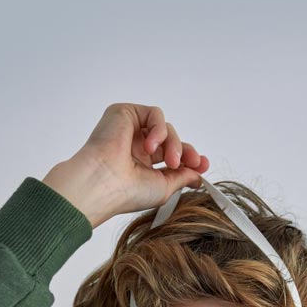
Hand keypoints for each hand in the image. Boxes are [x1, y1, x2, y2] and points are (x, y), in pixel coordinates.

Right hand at [42, 102, 209, 226]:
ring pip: (165, 127)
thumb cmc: (126, 192)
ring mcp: (128, 130)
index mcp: (141, 165)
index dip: (188, 157)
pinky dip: (159, 130)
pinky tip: (150, 146)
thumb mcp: (164, 187)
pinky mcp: (124, 114)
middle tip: (193, 162)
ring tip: (169, 161)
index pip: (170, 155)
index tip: (202, 164)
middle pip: (170, 139)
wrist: (103, 184)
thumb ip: (182, 177)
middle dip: (184, 150)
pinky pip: (154, 114)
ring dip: (173, 144)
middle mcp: (134, 147)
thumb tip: (199, 175)